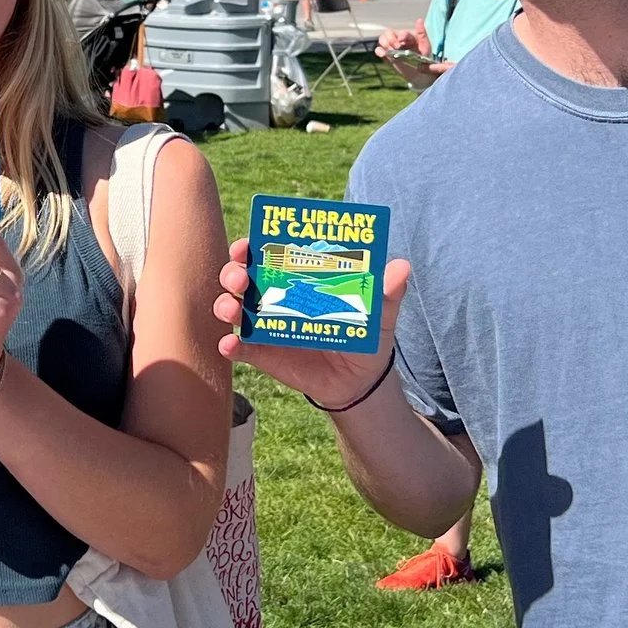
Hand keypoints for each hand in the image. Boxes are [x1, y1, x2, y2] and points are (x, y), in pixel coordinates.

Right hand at [215, 237, 413, 408]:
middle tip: (240, 278)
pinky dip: (230, 346)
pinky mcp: (262, 355)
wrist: (360, 382)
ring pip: (234, 308)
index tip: (246, 245)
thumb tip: (401, 267)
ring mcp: (266, 326)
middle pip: (242, 277)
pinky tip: (229, 345)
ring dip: (226, 304)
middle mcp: (276, 297)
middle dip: (233, 272)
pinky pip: (240, 348)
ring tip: (231, 309)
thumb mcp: (380, 314)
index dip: (250, 246)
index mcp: (299, 279)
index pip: (268, 255)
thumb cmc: (366, 337)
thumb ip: (387, 292)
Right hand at [376, 23, 429, 56]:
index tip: (402, 40)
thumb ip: (422, 34)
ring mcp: (391, 46)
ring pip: (382, 39)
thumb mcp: (425, 46)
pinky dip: (379, 51)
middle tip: (397, 47)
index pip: (402, 33)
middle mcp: (398, 39)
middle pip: (389, 33)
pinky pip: (379, 50)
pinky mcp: (386, 54)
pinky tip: (383, 54)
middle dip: (391, 39)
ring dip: (385, 43)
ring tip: (390, 50)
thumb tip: (419, 20)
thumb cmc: (423, 58)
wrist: (418, 73)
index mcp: (408, 36)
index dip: (401, 35)